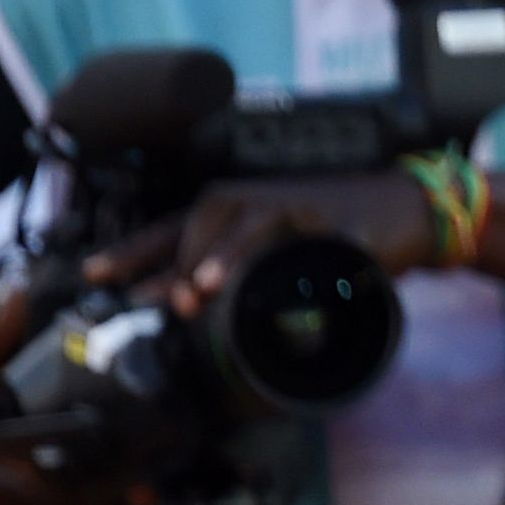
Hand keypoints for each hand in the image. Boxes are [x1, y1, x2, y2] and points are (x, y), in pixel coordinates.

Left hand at [88, 170, 446, 320]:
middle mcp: (259, 198)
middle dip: (173, 261)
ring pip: (242, 220)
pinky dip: (276, 256)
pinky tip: (261, 280)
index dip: (133, 249)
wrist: (411, 213)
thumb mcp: (283, 255)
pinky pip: (297, 235)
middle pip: (199, 219)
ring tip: (196, 293)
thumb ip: (239, 276)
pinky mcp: (333, 214)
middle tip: (159, 303)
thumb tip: (187, 306)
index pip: (174, 225)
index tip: (94, 274)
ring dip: (216, 256)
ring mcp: (295, 202)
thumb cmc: (342, 235)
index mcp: (240, 210)